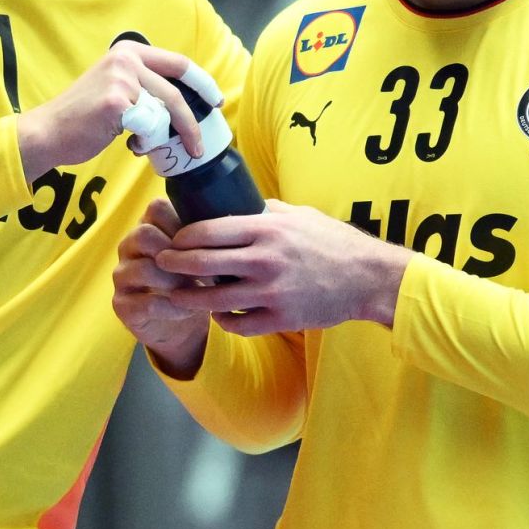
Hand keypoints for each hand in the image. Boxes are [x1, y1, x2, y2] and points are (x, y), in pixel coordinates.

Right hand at [16, 41, 206, 179]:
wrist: (49, 132)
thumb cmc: (84, 117)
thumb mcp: (117, 88)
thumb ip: (146, 87)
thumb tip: (183, 105)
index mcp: (128, 50)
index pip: (179, 64)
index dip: (203, 83)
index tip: (216, 101)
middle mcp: (125, 58)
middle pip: (175, 93)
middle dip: (191, 124)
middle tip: (198, 146)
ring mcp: (121, 78)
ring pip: (163, 114)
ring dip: (159, 137)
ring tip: (140, 144)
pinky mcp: (117, 101)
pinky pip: (150, 129)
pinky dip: (145, 143)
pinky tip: (129, 144)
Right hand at [112, 198, 209, 377]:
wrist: (180, 324)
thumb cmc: (195, 281)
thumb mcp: (201, 255)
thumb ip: (208, 236)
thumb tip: (238, 225)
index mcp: (149, 225)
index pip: (157, 207)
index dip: (183, 223)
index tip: (207, 243)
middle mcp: (130, 246)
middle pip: (145, 234)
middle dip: (179, 254)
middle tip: (205, 270)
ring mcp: (122, 275)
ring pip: (144, 269)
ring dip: (176, 282)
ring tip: (198, 292)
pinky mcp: (122, 304)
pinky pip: (145, 302)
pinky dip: (172, 308)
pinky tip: (189, 310)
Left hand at [157, 200, 408, 336]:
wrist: (367, 277)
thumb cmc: (333, 242)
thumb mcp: (298, 214)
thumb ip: (265, 211)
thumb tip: (237, 206)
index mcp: (265, 230)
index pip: (206, 231)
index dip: (182, 237)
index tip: (172, 240)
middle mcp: (263, 260)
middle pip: (201, 263)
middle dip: (173, 264)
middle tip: (161, 264)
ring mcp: (270, 292)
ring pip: (212, 299)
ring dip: (189, 297)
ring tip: (178, 294)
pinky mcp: (280, 318)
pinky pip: (237, 323)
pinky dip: (223, 319)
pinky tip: (219, 313)